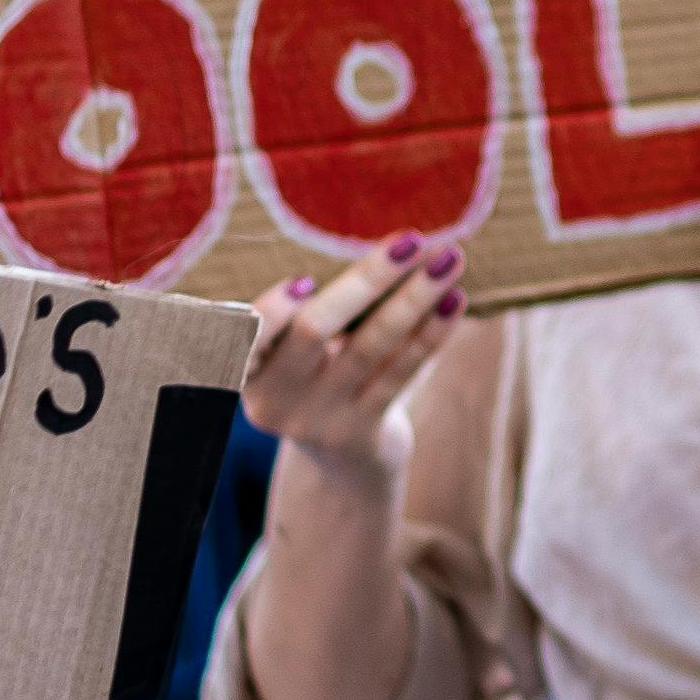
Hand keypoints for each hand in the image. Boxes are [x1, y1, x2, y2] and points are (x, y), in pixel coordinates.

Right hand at [239, 236, 467, 472]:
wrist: (340, 460)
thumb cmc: (316, 378)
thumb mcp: (294, 352)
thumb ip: (310, 309)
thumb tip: (378, 242)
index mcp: (244, 367)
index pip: (246, 332)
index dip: (272, 310)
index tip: (306, 278)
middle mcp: (272, 397)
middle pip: (314, 329)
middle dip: (366, 279)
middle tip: (412, 240)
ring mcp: (317, 419)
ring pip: (369, 348)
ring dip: (414, 298)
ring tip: (450, 259)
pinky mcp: (360, 432)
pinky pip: (399, 374)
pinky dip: (430, 334)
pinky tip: (455, 300)